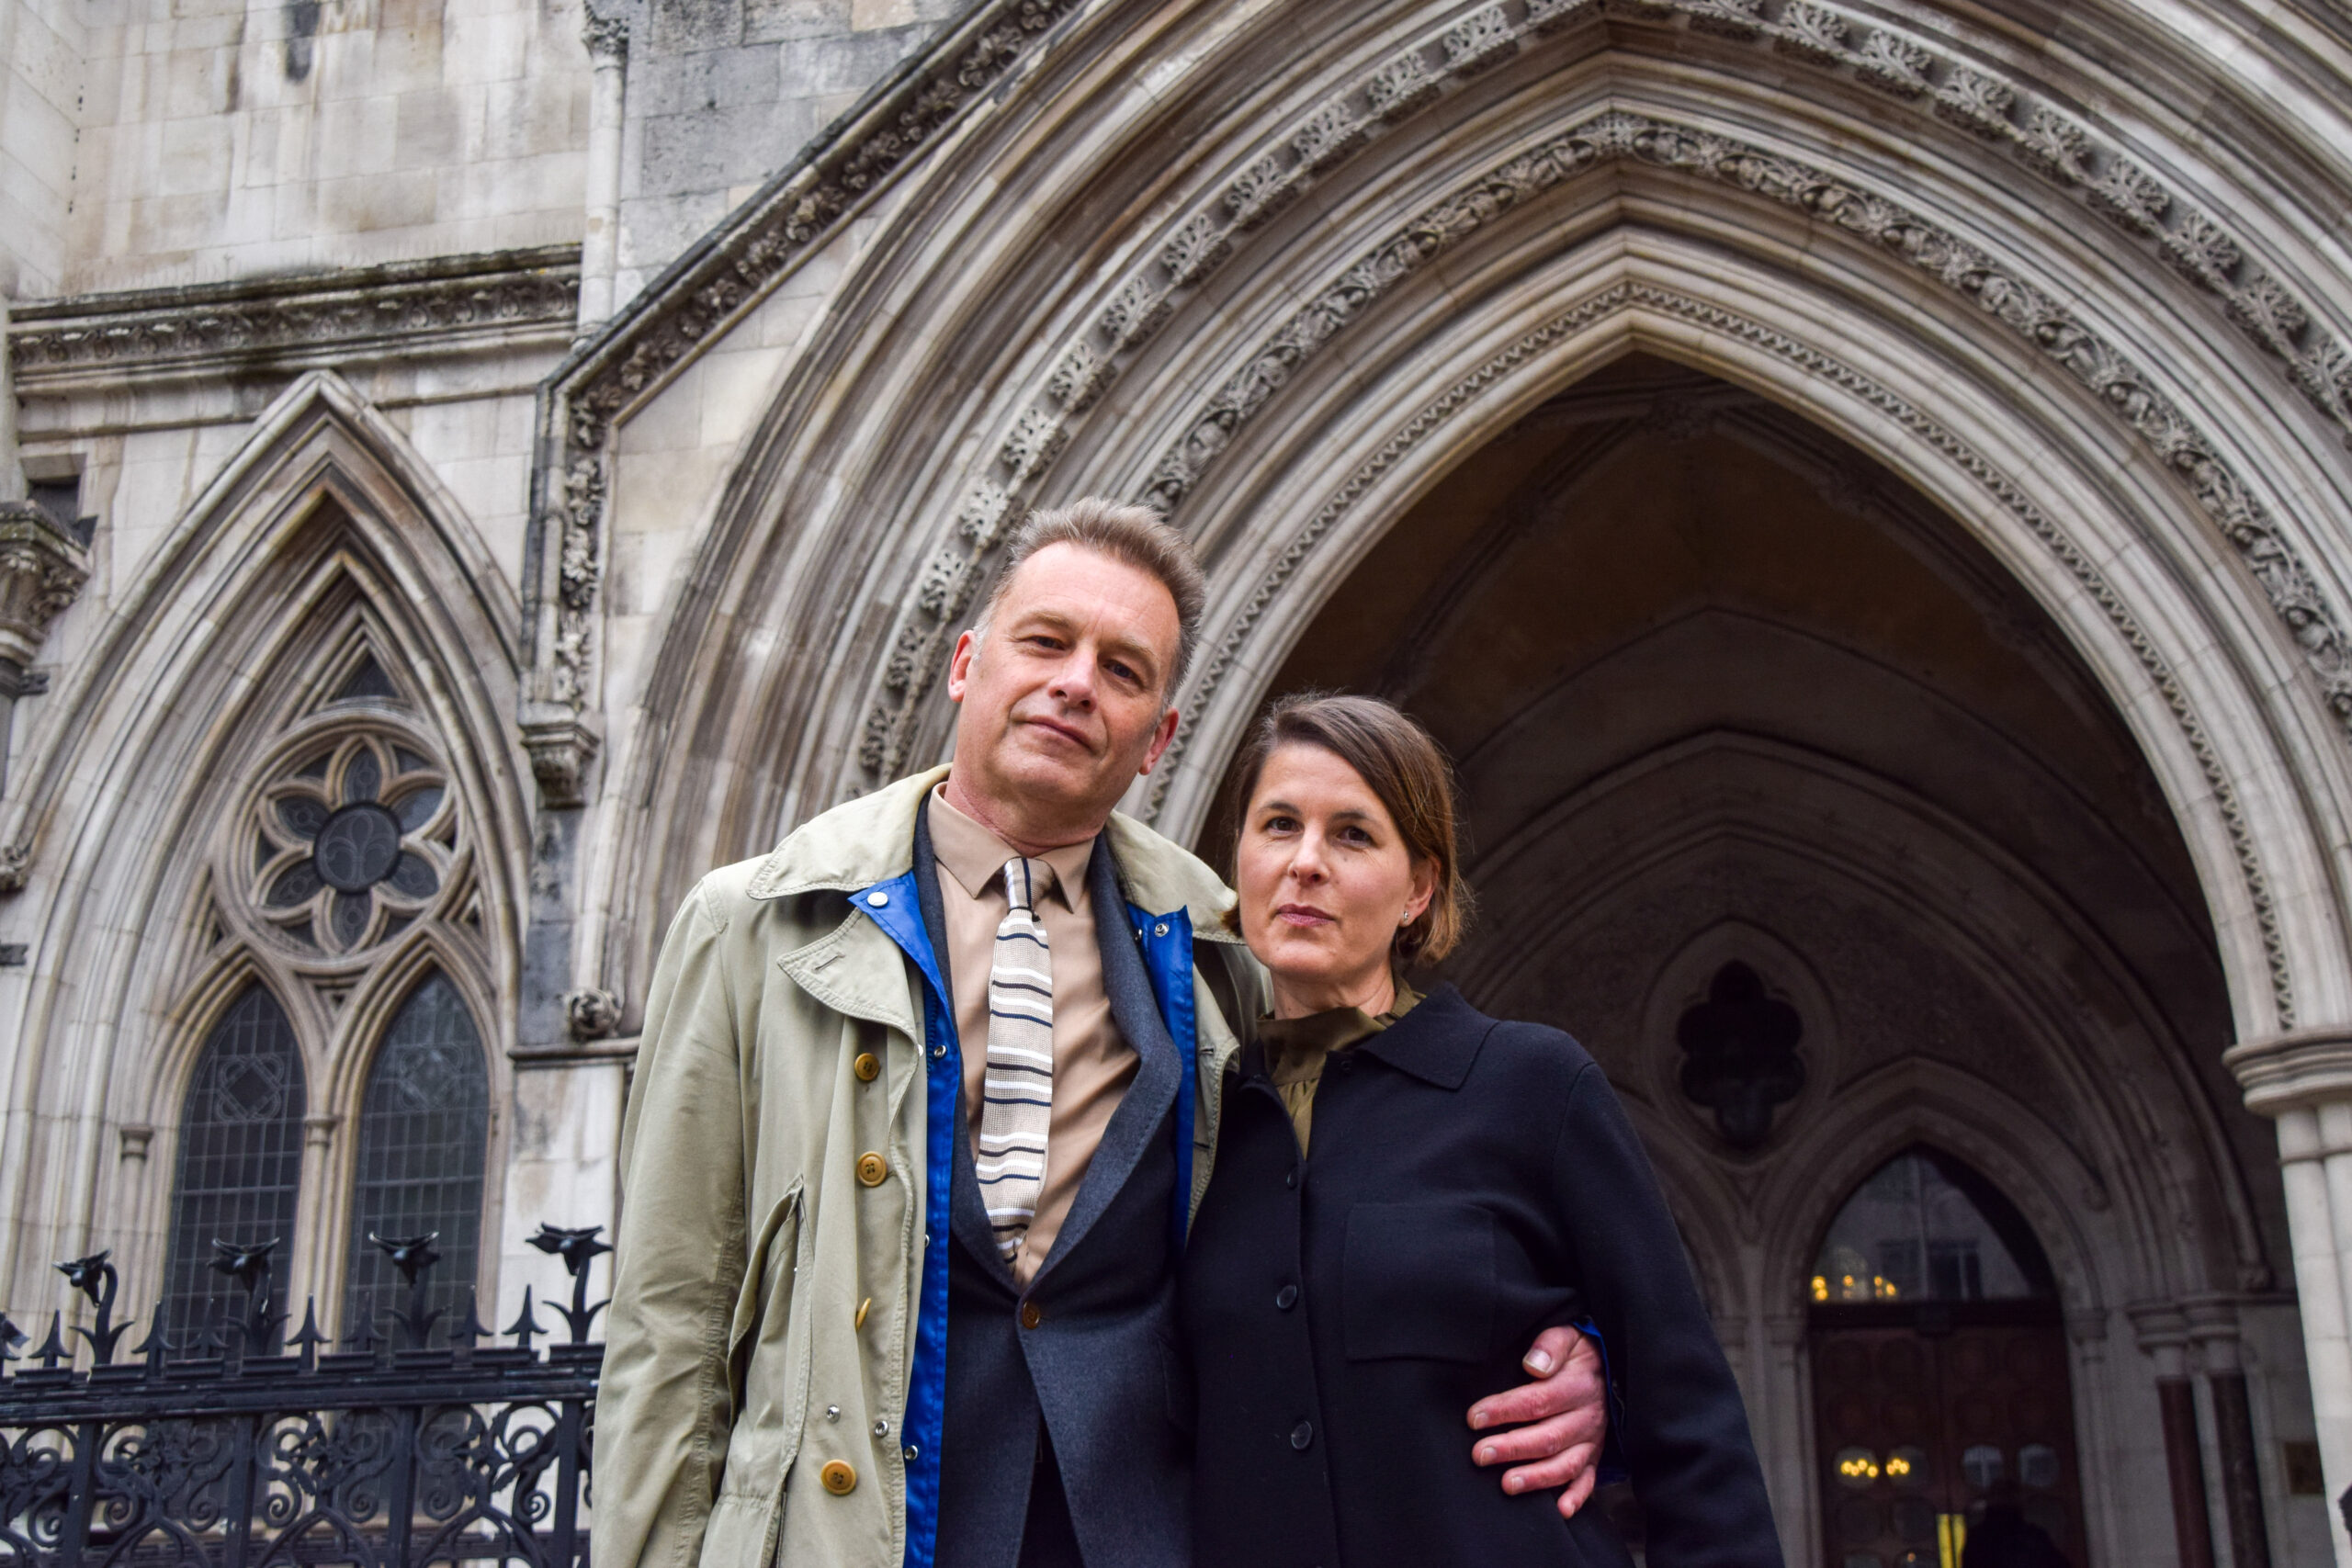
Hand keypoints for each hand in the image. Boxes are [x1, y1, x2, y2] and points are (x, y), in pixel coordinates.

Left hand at [1466, 1324, 1606, 1518]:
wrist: (1616, 1368)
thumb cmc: (1579, 1353)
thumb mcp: (1568, 1336)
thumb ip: (1550, 1346)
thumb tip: (1533, 1364)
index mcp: (1577, 1386)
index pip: (1537, 1400)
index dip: (1504, 1410)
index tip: (1474, 1418)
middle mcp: (1587, 1417)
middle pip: (1548, 1437)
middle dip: (1512, 1448)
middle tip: (1479, 1455)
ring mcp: (1593, 1440)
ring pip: (1566, 1464)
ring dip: (1536, 1477)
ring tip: (1507, 1485)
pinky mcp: (1596, 1456)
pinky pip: (1589, 1480)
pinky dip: (1577, 1497)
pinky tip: (1559, 1511)